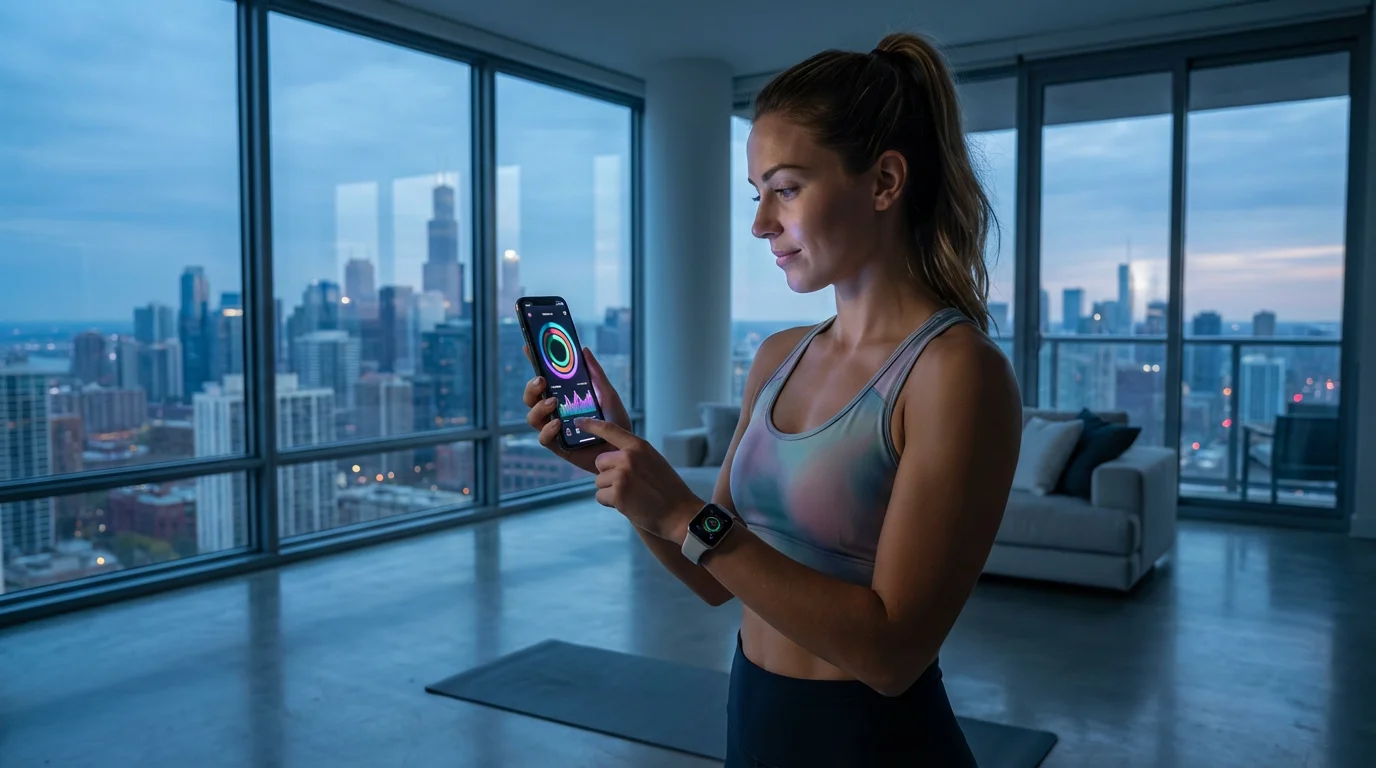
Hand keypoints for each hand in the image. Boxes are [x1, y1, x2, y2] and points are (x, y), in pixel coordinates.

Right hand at [522, 347, 631, 474]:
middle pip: (531, 397)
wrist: (624, 450)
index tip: (528, 347)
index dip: (534, 362)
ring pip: (532, 416)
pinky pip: (543, 437)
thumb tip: (584, 350)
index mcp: (564, 396)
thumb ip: (595, 374)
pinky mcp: (558, 446)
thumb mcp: (607, 394)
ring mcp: (554, 428)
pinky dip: (548, 429)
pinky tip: (558, 423)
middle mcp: (555, 411)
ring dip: (538, 407)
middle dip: (531, 387)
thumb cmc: (615, 422)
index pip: (544, 378)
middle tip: (542, 380)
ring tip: (552, 402)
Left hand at [578, 417, 702, 542]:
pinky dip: (611, 503)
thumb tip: (611, 457)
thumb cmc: (668, 489)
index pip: (609, 429)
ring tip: (632, 495)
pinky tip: (629, 504)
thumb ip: (633, 455)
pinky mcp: (617, 494)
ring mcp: (622, 475)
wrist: (679, 514)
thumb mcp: (653, 461)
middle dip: (608, 474)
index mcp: (639, 446)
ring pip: (599, 481)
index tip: (577, 422)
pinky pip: (600, 496)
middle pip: (600, 462)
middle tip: (628, 485)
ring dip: (610, 491)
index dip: (590, 424)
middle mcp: (629, 457)